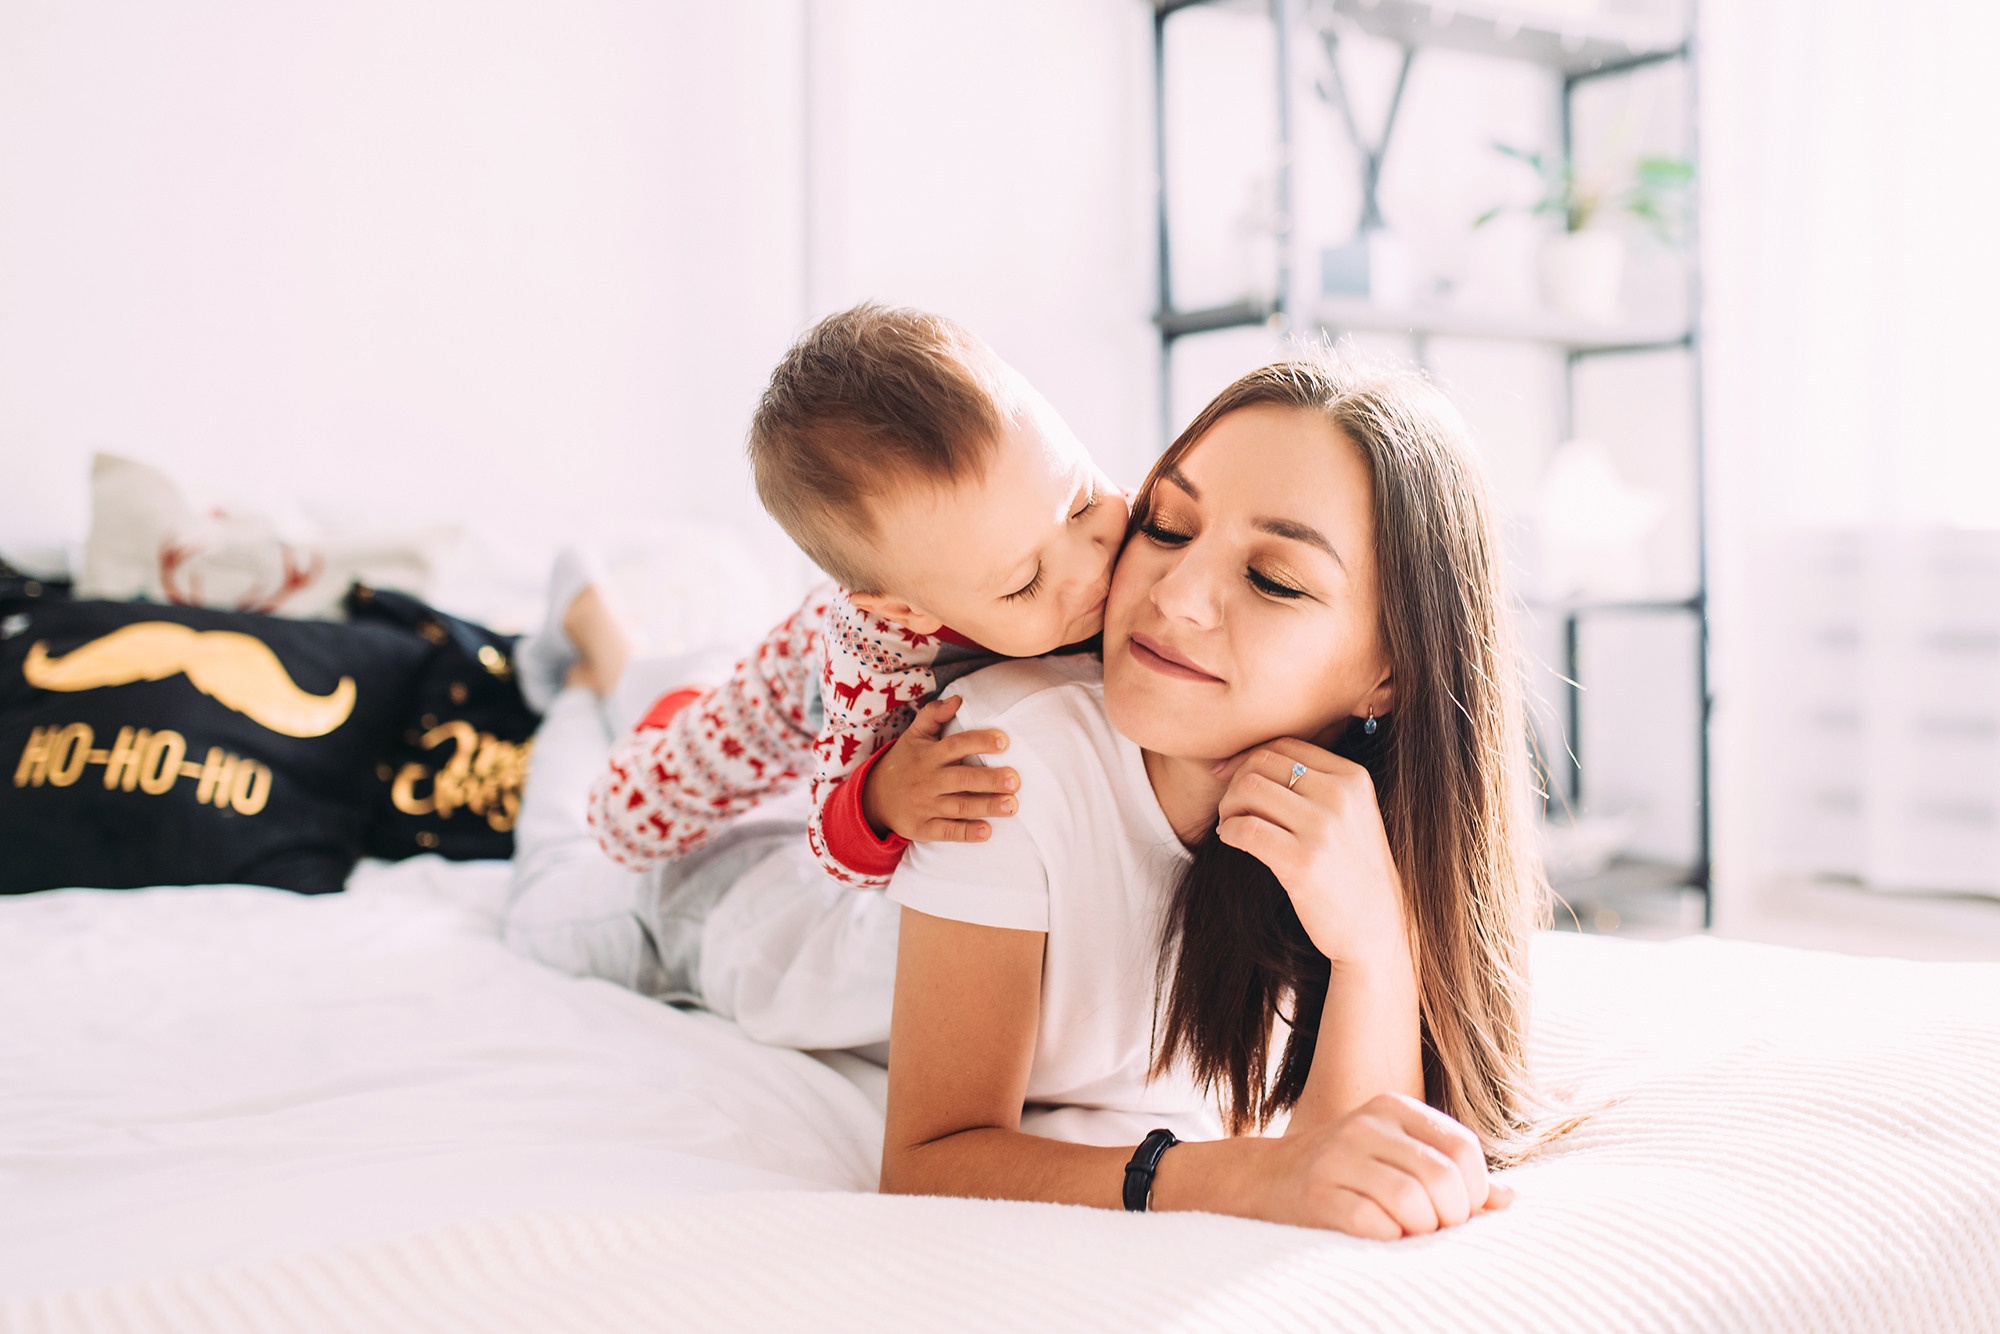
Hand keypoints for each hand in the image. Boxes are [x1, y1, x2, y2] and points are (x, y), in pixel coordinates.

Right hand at [861, 695, 1017, 843]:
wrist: (874, 798)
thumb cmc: (905, 761)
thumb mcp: (914, 735)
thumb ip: (934, 714)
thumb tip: (958, 698)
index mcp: (929, 755)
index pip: (956, 745)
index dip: (980, 742)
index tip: (1004, 742)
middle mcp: (928, 780)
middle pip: (962, 779)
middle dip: (989, 780)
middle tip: (1015, 780)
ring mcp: (924, 806)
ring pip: (959, 807)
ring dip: (986, 806)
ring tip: (1011, 806)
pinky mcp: (922, 828)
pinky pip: (946, 831)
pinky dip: (966, 833)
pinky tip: (987, 831)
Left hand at [1211, 737, 1405, 967]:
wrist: (1377, 927)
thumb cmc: (1351, 869)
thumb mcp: (1349, 814)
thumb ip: (1314, 783)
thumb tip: (1247, 760)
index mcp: (1352, 778)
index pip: (1285, 745)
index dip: (1247, 756)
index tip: (1226, 773)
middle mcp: (1340, 796)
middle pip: (1262, 763)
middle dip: (1234, 782)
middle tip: (1228, 808)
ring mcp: (1323, 828)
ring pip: (1250, 789)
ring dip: (1228, 806)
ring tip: (1229, 823)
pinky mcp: (1302, 862)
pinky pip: (1247, 828)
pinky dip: (1229, 830)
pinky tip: (1232, 839)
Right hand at [1266, 1092, 1513, 1238]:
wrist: (1265, 1177)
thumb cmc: (1348, 1172)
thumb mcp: (1398, 1156)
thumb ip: (1451, 1174)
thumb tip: (1509, 1200)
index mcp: (1393, 1108)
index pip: (1463, 1147)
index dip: (1473, 1189)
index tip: (1457, 1210)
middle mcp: (1365, 1125)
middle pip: (1442, 1178)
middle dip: (1450, 1216)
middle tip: (1434, 1228)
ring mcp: (1337, 1157)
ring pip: (1412, 1203)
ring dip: (1419, 1231)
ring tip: (1406, 1232)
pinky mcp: (1317, 1194)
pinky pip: (1374, 1224)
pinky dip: (1388, 1239)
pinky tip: (1379, 1236)